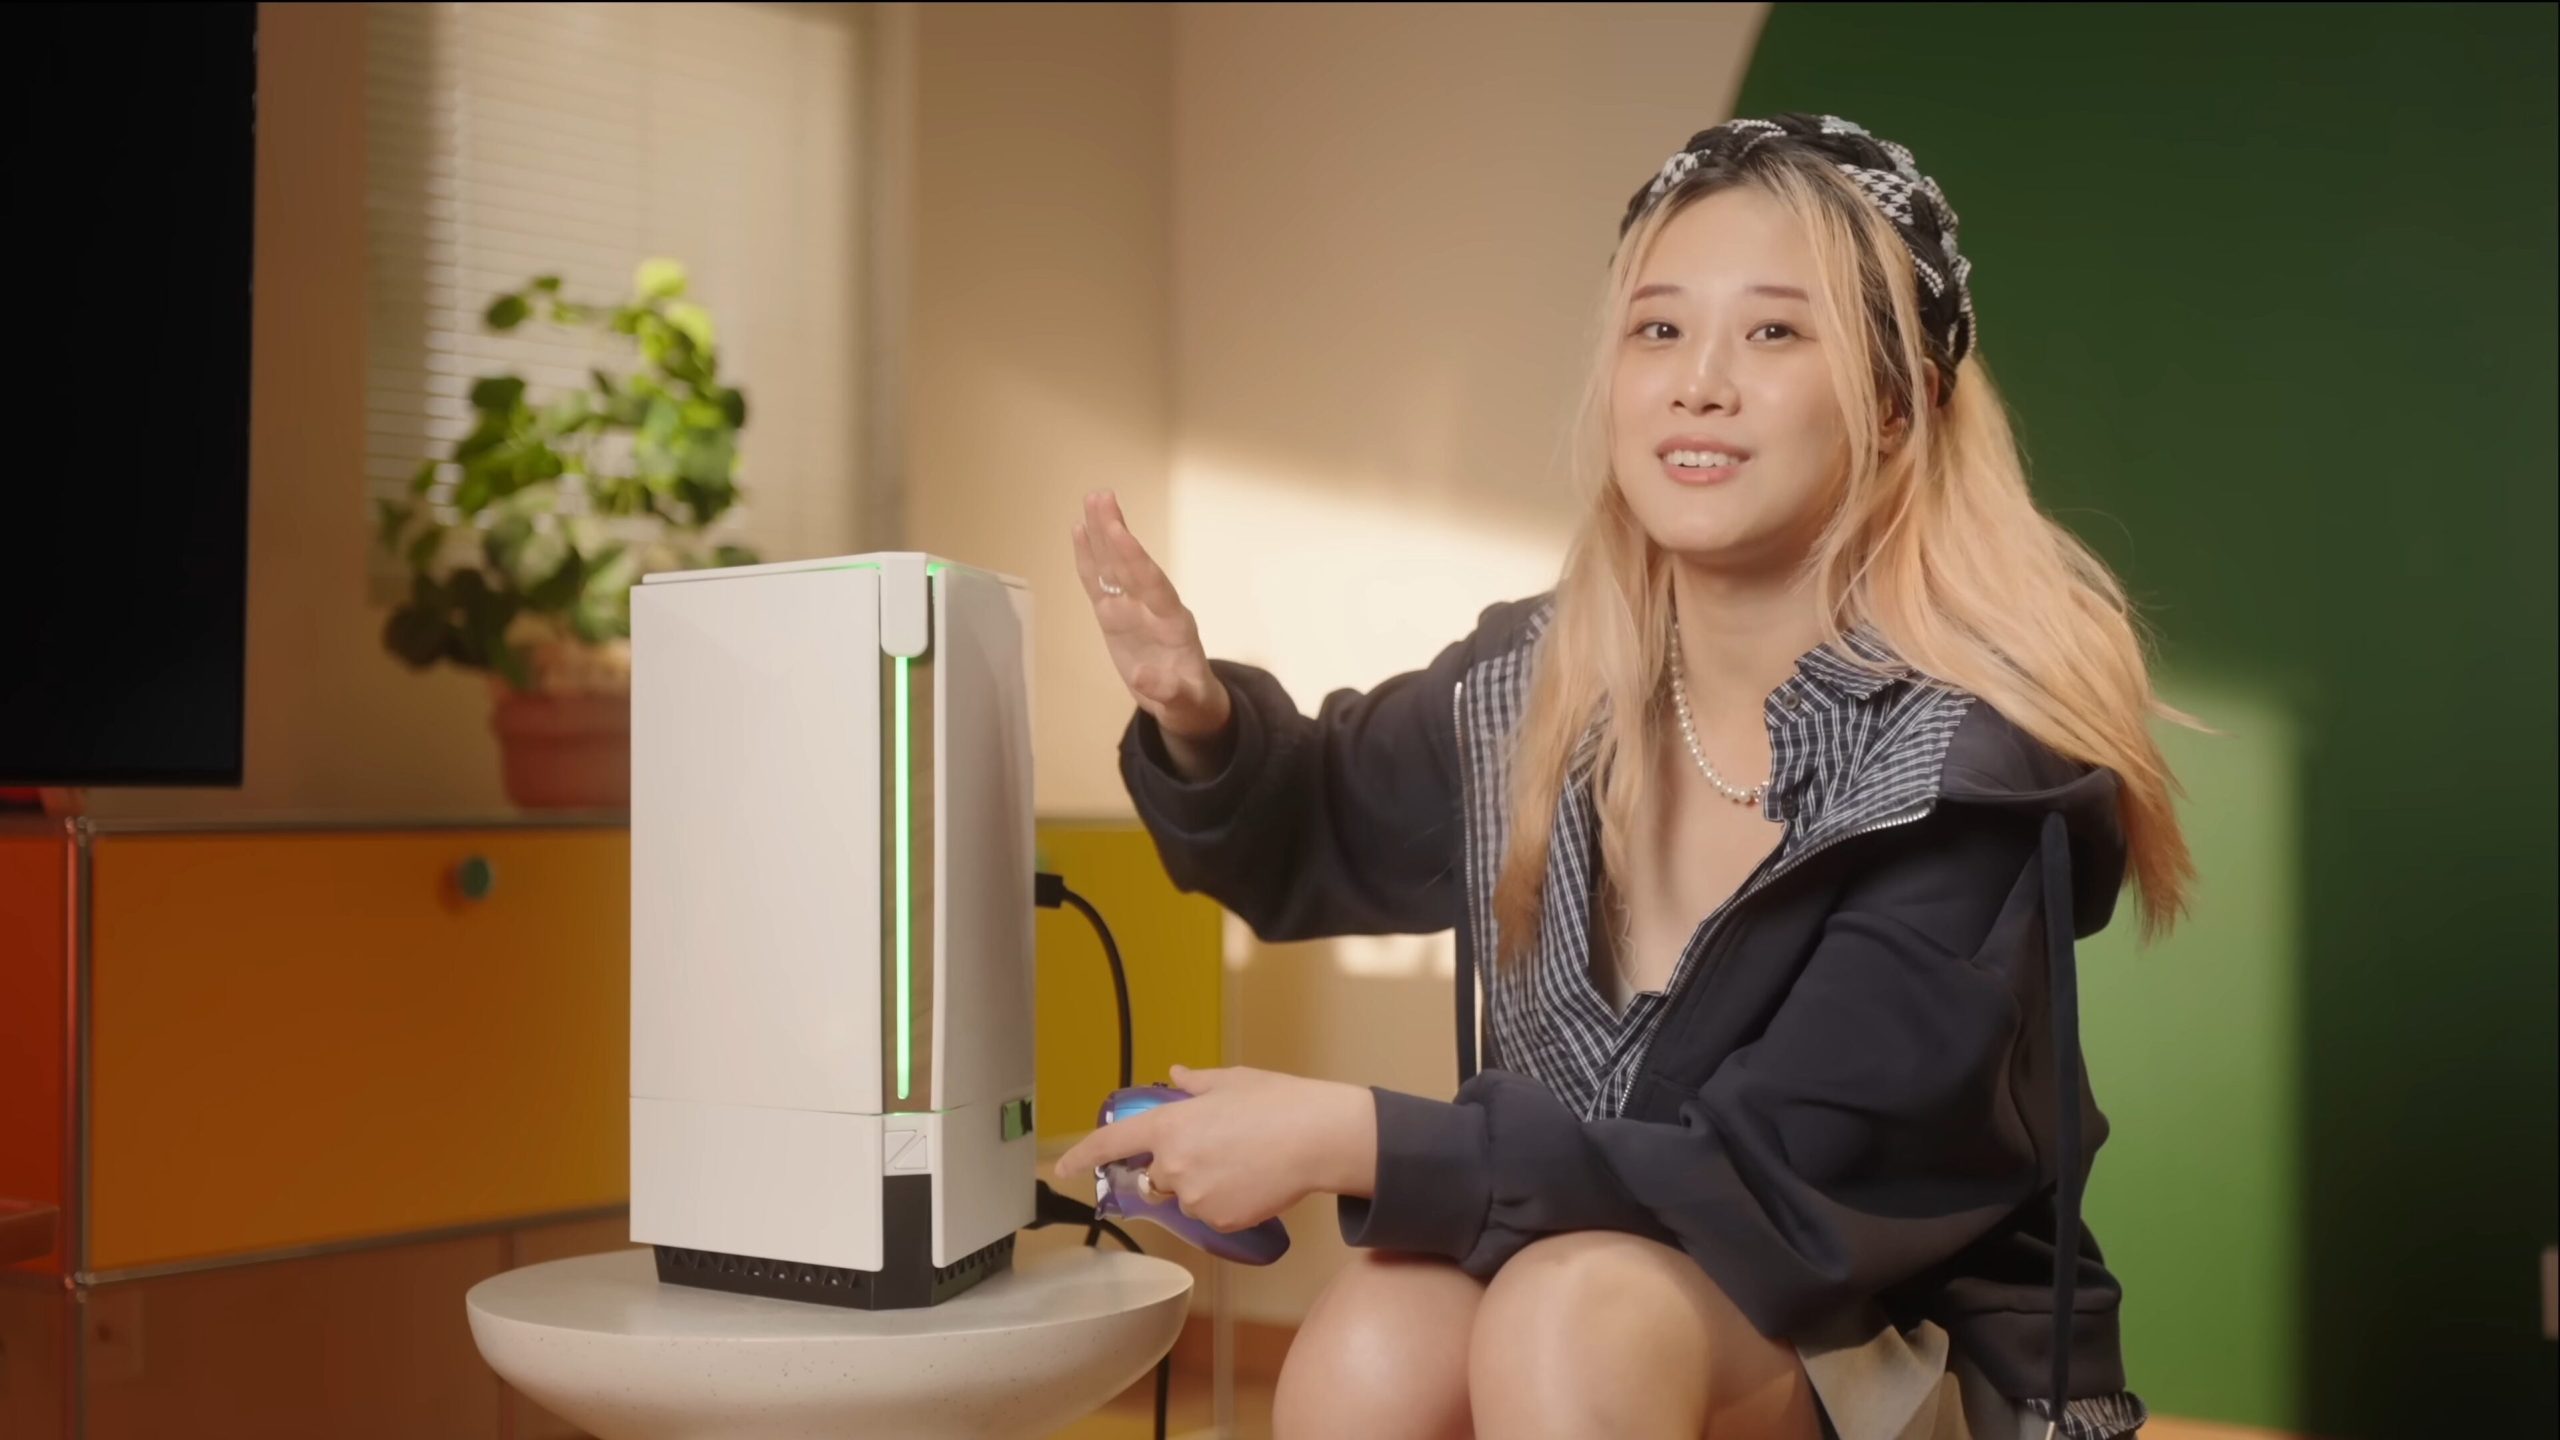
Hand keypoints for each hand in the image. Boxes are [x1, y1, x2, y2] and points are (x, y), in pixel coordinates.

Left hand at [1052, 1065, 1378, 1232]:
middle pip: (1157, 1176)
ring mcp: (1195, 1196)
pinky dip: (1226, 1203)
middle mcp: (1174, 1164)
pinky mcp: (1220, 1220)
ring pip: (1187, 1197)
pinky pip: (1212, 1215)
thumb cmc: (1278, 1103)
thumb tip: (1175, 1074)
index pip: (1112, 1143)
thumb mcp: (1232, 1082)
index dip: (1083, 1156)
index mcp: (1170, 1125)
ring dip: (1204, 1185)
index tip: (1063, 1168)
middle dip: (1177, 1166)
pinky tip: (1253, 1181)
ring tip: (1243, 1162)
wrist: (1317, 1138)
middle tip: (1218, 1148)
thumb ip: (1195, 1083)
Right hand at [1072, 491, 1231, 744]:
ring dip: (1103, 533)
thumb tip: (1143, 677)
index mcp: (1174, 624)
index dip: (1136, 562)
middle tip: (1100, 497)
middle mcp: (1153, 607)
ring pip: (1115, 566)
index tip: (1121, 534)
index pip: (1153, 586)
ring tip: (1091, 499)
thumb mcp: (1183, 704)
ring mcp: (1134, 608)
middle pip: (1132, 566)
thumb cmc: (1188, 701)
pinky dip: (1089, 558)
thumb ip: (1167, 690)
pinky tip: (1080, 530)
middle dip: (1116, 533)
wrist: (1185, 703)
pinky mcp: (1116, 615)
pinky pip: (1099, 583)